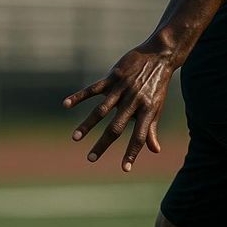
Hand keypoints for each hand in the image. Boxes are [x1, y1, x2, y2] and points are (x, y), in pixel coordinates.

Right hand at [64, 42, 174, 170]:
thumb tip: (154, 150)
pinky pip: (94, 89)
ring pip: (102, 110)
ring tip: (75, 138)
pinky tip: (66, 104)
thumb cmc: (157, 86)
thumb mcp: (156, 107)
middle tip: (90, 159)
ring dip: (88, 124)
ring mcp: (123, 89)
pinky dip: (79, 96)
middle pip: (116, 127)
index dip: (132, 153)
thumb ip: (151, 129)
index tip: (124, 169)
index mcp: (147, 111)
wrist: (160, 57)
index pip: (139, 137)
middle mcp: (134, 102)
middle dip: (103, 144)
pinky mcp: (113, 77)